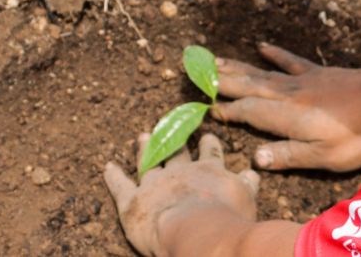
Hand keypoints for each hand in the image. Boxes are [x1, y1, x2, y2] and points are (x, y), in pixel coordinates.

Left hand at [105, 133, 259, 256]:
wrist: (197, 231)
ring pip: (148, 162)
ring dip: (144, 149)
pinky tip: (107, 167)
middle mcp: (180, 172)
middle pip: (177, 153)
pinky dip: (113, 176)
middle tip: (172, 128)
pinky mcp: (133, 201)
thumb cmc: (227, 218)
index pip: (210, 154)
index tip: (208, 137)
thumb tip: (252, 173)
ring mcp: (154, 184)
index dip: (209, 145)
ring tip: (143, 136)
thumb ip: (247, 185)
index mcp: (209, 170)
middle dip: (176, 142)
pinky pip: (120, 186)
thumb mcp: (245, 199)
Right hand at [214, 43, 360, 171]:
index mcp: (286, 117)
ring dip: (238, 68)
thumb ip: (288, 156)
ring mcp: (302, 81)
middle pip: (248, 87)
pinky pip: (291, 61)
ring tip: (216, 61)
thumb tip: (254, 158)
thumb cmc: (356, 133)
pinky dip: (275, 54)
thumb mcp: (324, 157)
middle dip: (223, 82)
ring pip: (262, 73)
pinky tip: (262, 46)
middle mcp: (288, 95)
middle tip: (198, 74)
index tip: (207, 108)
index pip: (248, 113)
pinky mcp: (318, 73)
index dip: (227, 111)